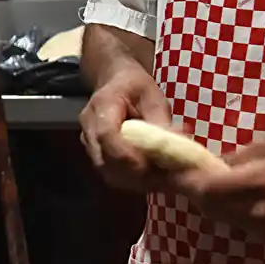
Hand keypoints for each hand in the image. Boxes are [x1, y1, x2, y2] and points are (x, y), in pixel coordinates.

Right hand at [79, 66, 174, 192]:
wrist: (114, 82)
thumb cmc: (135, 86)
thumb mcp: (153, 96)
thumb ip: (160, 122)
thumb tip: (177, 145)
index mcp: (102, 104)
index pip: (106, 134)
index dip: (125, 154)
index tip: (149, 166)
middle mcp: (88, 125)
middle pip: (103, 159)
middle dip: (133, 174)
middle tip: (162, 178)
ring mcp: (87, 141)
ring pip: (106, 171)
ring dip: (133, 181)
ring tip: (160, 180)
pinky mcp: (94, 153)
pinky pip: (109, 173)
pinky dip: (130, 180)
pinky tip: (150, 179)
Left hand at [175, 139, 264, 239]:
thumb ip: (235, 158)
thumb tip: (206, 163)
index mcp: (258, 183)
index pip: (206, 188)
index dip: (183, 182)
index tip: (168, 171)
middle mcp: (257, 211)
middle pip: (207, 206)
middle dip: (192, 191)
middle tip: (180, 175)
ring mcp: (264, 228)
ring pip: (219, 216)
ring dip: (208, 201)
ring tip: (204, 182)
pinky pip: (236, 223)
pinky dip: (226, 210)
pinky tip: (230, 196)